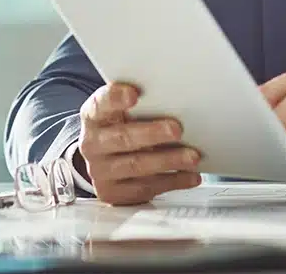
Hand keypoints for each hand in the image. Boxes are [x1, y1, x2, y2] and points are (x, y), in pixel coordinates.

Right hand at [77, 83, 200, 205]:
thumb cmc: (124, 125)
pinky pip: (144, 188)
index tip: (134, 94)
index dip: (115, 98)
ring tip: (192, 157)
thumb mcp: (125, 110)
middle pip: (122, 138)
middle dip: (152, 134)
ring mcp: (100, 171)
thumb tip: (177, 93)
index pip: (101, 104)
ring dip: (168, 161)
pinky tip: (190, 176)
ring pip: (136, 166)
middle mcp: (93, 144)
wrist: (106, 158)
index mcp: (95, 116)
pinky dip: (172, 182)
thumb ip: (144, 101)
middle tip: (177, 130)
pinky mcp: (112, 193)